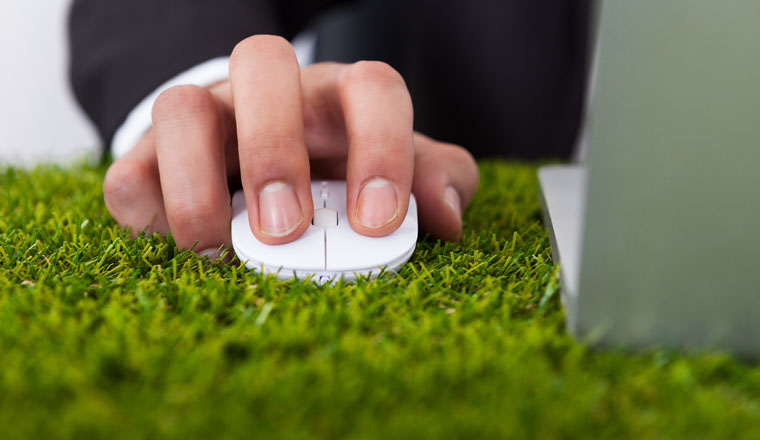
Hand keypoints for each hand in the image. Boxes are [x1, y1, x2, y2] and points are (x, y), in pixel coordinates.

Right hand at [103, 35, 478, 256]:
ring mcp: (204, 118)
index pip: (372, 87)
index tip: (377, 223)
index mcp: (339, 95)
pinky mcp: (148, 157)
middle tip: (286, 228)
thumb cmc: (336, 174)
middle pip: (263, 62)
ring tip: (218, 249)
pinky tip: (175, 243)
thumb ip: (431, 184)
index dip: (381, 149)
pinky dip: (146, 208)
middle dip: (274, 147)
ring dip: (196, 181)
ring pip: (180, 105)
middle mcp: (269, 93)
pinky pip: (128, 169)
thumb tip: (445, 218)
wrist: (254, 171)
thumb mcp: (392, 176)